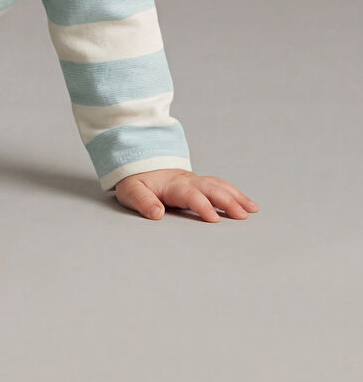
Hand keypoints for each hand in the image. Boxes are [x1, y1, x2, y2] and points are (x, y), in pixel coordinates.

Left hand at [114, 169, 258, 221]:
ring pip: (219, 185)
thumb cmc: (136, 181)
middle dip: (227, 201)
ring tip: (251, 209)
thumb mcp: (131, 191)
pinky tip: (247, 204)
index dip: (202, 206)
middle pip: (210, 189)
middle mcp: (187, 180)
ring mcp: (195, 180)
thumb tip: (157, 213)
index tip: (214, 219)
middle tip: (242, 215)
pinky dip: (234, 193)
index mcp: (171, 185)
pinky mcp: (200, 182)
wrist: (138, 162)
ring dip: (235, 197)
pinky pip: (220, 185)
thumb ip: (143, 202)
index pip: (190, 195)